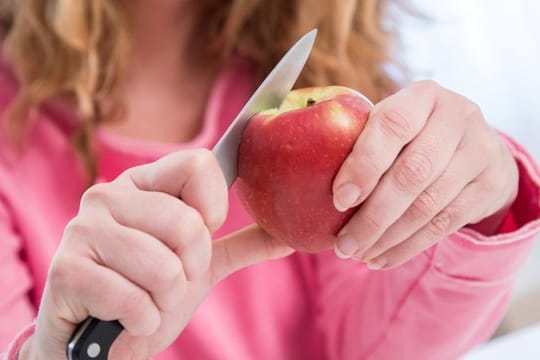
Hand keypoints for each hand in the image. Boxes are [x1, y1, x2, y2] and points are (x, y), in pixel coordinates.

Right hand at [23, 149, 292, 358]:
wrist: (100, 343)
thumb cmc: (148, 292)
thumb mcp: (200, 266)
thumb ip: (240, 244)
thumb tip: (291, 236)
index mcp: (141, 183)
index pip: (199, 164)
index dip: (213, 207)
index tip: (202, 234)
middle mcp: (108, 195)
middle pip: (189, 223)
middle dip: (191, 268)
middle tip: (168, 279)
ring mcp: (82, 230)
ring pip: (165, 267)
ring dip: (166, 299)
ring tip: (145, 299)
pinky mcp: (66, 271)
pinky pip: (134, 300)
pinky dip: (141, 321)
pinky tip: (125, 319)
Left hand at [332, 81, 517, 269]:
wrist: (475, 145)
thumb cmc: (413, 135)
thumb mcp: (392, 123)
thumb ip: (359, 138)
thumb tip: (294, 175)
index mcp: (423, 96)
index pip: (392, 126)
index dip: (363, 164)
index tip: (338, 200)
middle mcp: (457, 118)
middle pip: (412, 174)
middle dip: (372, 216)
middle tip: (342, 245)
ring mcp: (480, 151)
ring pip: (428, 206)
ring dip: (387, 237)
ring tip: (356, 254)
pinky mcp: (490, 185)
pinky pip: (445, 225)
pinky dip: (408, 247)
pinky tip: (381, 259)